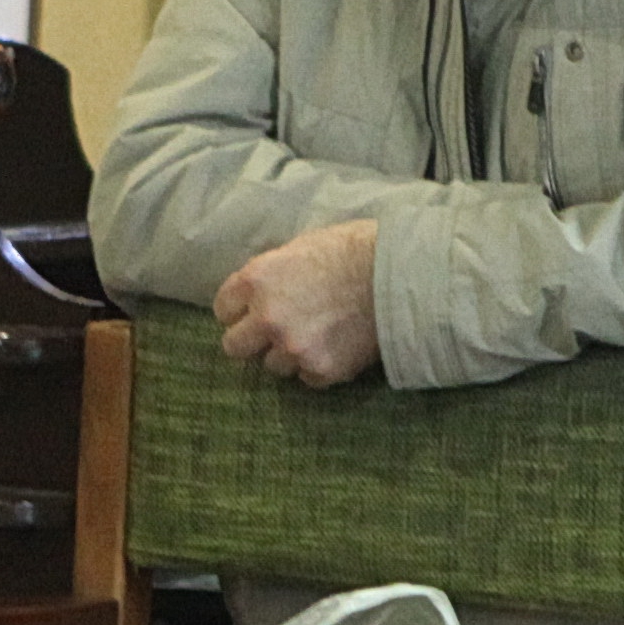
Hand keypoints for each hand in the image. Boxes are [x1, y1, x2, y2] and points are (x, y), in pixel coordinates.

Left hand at [211, 220, 379, 387]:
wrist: (400, 275)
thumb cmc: (354, 250)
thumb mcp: (302, 247)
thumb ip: (273, 274)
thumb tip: (260, 291)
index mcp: (257, 279)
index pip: (223, 309)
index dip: (239, 309)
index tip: (252, 310)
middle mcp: (267, 317)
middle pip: (234, 347)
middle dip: (251, 340)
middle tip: (274, 332)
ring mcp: (294, 347)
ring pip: (273, 366)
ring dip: (288, 354)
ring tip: (316, 335)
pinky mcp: (321, 369)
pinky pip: (307, 377)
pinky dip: (318, 365)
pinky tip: (336, 345)